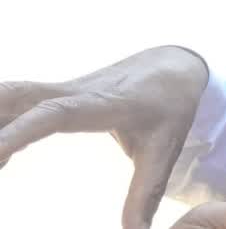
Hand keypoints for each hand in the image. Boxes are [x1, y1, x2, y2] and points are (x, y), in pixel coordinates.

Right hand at [0, 46, 209, 228]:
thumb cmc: (171, 106)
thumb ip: (148, 191)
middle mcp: (75, 91)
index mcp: (101, 104)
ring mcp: (62, 89)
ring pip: (13, 94)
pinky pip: (18, 102)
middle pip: (18, 94)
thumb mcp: (166, 149)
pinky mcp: (57, 94)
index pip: (53, 114)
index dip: (20, 132)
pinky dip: (1, 121)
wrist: (175, 67)